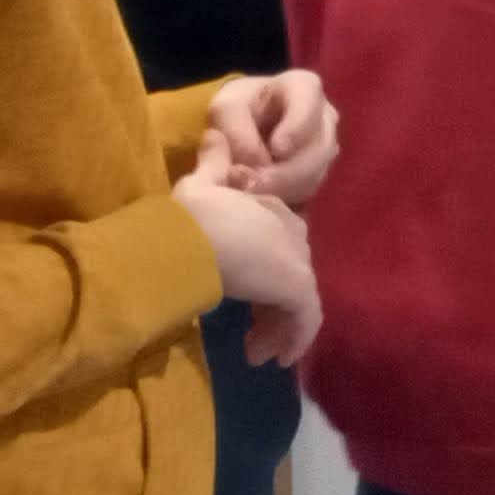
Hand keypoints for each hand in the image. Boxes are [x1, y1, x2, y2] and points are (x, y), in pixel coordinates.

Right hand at [179, 136, 320, 364]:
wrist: (190, 238)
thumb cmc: (188, 215)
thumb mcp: (198, 185)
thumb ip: (212, 164)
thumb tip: (215, 135)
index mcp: (271, 207)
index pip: (282, 240)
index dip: (267, 269)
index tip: (248, 296)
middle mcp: (290, 232)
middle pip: (292, 272)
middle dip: (274, 304)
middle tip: (253, 335)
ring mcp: (295, 260)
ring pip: (299, 300)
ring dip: (280, 328)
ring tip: (257, 353)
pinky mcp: (296, 285)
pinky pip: (306, 319)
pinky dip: (294, 339)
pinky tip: (274, 359)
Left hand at [207, 71, 340, 203]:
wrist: (241, 127)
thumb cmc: (237, 109)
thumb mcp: (226, 108)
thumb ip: (237, 130)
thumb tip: (257, 163)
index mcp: (305, 87)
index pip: (310, 105)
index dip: (296, 129)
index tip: (276, 149)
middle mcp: (325, 117)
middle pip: (319, 149)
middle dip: (285, 172)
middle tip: (253, 185)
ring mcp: (326, 147)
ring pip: (315, 175)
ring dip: (282, 188)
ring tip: (250, 192)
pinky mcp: (319, 173)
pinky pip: (309, 190)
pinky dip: (284, 197)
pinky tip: (262, 198)